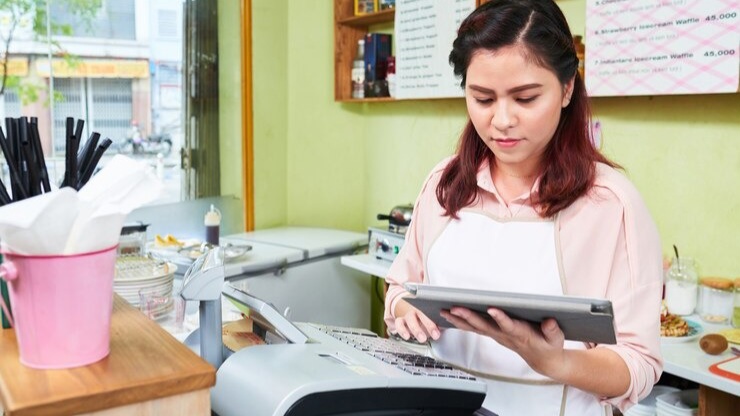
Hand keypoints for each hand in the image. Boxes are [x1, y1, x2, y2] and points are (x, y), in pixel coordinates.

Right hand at [393, 300, 440, 342]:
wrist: (408, 309)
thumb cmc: (424, 316)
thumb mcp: (432, 317)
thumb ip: (439, 321)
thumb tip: (450, 325)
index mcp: (426, 308)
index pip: (432, 312)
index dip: (435, 322)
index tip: (438, 333)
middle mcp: (416, 310)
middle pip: (421, 314)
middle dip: (428, 325)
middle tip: (435, 336)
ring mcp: (408, 315)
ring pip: (410, 319)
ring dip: (415, 329)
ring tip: (421, 338)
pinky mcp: (400, 320)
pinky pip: (398, 324)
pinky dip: (402, 330)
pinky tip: (407, 336)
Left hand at [440, 307, 565, 376]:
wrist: (543, 360)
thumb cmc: (548, 346)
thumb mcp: (556, 339)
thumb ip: (552, 330)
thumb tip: (549, 321)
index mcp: (521, 334)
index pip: (509, 326)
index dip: (501, 318)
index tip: (492, 309)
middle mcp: (505, 335)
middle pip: (485, 326)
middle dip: (469, 317)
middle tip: (456, 308)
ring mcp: (497, 336)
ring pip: (475, 328)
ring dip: (459, 320)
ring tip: (444, 311)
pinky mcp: (494, 334)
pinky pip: (474, 329)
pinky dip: (461, 323)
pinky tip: (449, 316)